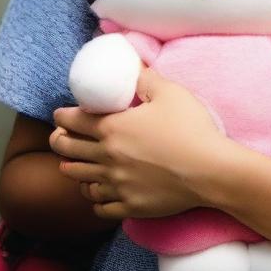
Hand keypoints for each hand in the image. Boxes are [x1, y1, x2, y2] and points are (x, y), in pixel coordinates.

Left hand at [50, 67, 230, 220]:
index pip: (71, 121)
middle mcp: (107, 157)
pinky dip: (94, 198)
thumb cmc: (191, 128)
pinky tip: (98, 192)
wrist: (210, 170)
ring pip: (79, 179)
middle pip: (68, 150)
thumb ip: (144, 77)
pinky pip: (100, 207)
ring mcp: (116, 184)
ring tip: (74, 165)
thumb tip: (132, 64)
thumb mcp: (169, 92)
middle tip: (61, 138)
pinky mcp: (129, 205)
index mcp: (112, 127)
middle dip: (59, 142)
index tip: (60, 116)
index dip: (62, 116)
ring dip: (73, 170)